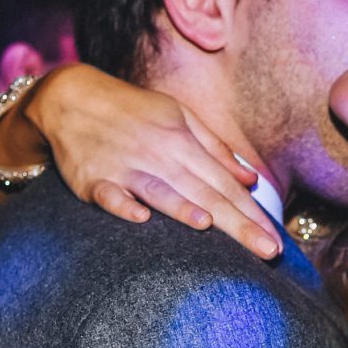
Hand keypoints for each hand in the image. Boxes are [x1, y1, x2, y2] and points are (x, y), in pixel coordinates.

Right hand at [26, 66, 280, 258]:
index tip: (276, 240)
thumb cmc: (132, 111)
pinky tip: (140, 217)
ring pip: (159, 190)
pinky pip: (109, 194)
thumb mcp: (178, 117)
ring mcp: (125, 166)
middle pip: (204, 193)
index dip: (253, 212)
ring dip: (183, 207)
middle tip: (268, 251)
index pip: (225, 183)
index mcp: (183, 141)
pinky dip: (123, 204)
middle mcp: (158, 154)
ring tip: (211, 227)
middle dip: (238, 224)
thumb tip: (251, 179)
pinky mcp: (93, 178)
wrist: (71, 97)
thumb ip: (216, 149)